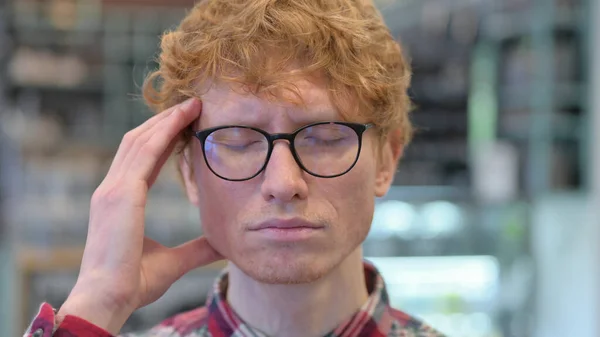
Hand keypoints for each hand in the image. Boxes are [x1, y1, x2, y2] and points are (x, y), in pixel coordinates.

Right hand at [57, 98, 222, 333]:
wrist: (110, 299)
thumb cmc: (134, 283)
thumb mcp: (174, 262)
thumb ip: (197, 249)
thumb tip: (222, 244)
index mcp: (120, 201)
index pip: (142, 159)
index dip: (162, 139)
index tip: (185, 125)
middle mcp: (113, 189)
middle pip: (140, 143)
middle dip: (165, 122)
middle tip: (192, 106)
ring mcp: (113, 190)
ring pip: (141, 141)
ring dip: (166, 121)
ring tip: (192, 106)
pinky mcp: (120, 195)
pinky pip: (144, 154)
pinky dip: (163, 133)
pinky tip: (181, 120)